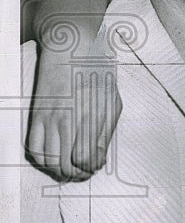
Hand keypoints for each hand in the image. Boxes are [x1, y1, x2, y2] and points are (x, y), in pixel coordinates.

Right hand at [25, 54, 120, 181]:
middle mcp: (69, 119)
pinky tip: (52, 158)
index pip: (87, 158)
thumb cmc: (96, 73)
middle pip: (67, 164)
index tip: (95, 165)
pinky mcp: (37, 115)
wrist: (70, 49)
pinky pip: (34, 148)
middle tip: (82, 172)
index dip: (91, 167)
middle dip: (76, 173)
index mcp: (92, 115)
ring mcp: (50, 118)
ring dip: (59, 170)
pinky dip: (42, 160)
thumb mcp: (112, 100)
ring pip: (49, 160)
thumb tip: (99, 158)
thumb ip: (106, 131)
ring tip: (69, 169)